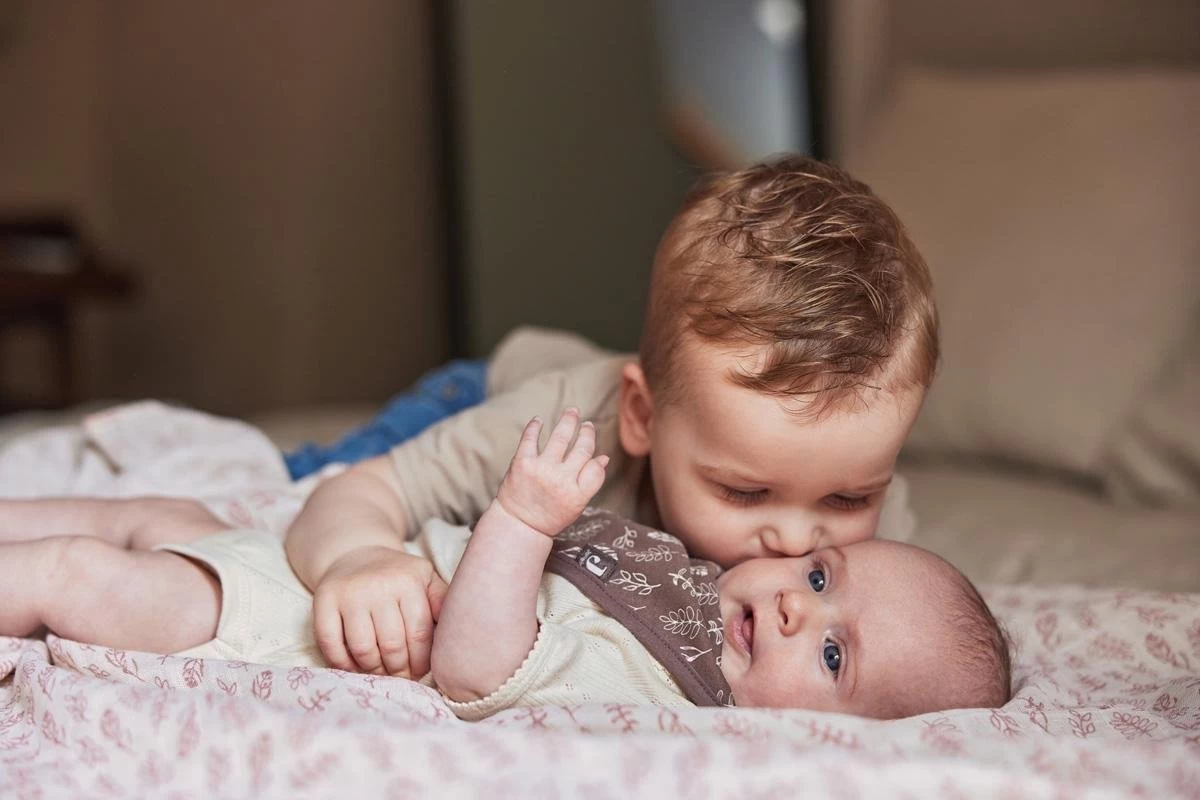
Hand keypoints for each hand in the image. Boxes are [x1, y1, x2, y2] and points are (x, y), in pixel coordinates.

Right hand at [311, 544, 447, 678]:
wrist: (355, 553)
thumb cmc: (397, 575)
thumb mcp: (425, 578)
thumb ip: (443, 601)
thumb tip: (457, 630)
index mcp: (409, 581)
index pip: (419, 635)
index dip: (421, 661)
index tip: (421, 672)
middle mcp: (378, 586)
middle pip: (392, 645)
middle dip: (399, 670)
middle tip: (401, 677)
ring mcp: (349, 594)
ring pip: (363, 649)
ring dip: (373, 670)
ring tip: (381, 672)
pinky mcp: (323, 601)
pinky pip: (330, 643)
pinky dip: (342, 663)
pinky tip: (353, 666)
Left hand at [495, 409, 608, 535]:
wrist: (518, 525)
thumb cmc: (550, 516)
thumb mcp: (576, 506)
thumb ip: (590, 483)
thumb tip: (603, 458)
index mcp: (578, 494)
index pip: (596, 468)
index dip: (595, 454)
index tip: (592, 441)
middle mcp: (561, 480)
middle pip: (582, 448)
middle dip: (586, 433)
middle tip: (587, 424)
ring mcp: (541, 470)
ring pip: (560, 438)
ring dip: (568, 422)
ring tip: (572, 412)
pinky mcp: (522, 463)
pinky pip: (531, 438)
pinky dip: (535, 427)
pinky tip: (539, 420)